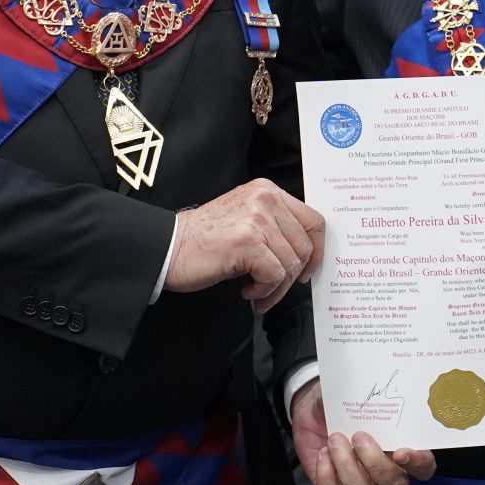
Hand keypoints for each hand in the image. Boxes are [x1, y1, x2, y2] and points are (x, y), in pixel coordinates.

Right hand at [170, 180, 322, 312]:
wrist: (167, 248)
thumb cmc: (205, 241)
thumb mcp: (246, 220)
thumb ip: (276, 226)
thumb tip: (308, 255)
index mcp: (268, 191)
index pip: (314, 221)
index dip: (316, 251)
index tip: (305, 271)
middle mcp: (265, 199)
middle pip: (305, 246)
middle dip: (292, 276)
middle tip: (273, 290)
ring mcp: (257, 219)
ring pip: (291, 264)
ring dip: (276, 288)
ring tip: (256, 292)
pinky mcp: (247, 242)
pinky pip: (275, 275)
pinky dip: (265, 291)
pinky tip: (247, 291)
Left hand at [290, 379, 434, 484]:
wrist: (314, 406)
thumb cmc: (346, 400)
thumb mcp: (362, 393)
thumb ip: (377, 400)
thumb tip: (382, 388)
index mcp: (403, 449)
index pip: (424, 467)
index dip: (417, 464)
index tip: (400, 451)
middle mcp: (386, 472)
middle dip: (375, 462)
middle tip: (358, 436)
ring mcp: (361, 484)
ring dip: (348, 468)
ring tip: (334, 439)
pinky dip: (326, 477)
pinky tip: (323, 454)